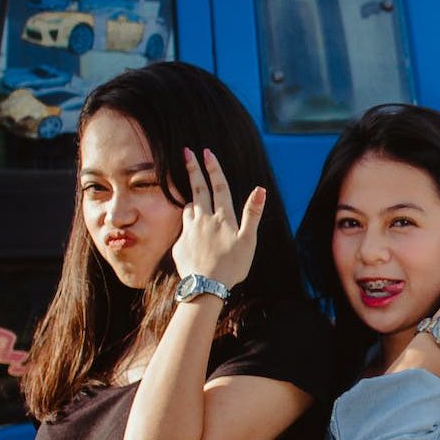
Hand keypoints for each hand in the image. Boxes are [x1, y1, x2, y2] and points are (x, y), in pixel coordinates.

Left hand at [171, 148, 264, 288]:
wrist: (205, 287)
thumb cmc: (232, 266)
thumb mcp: (248, 240)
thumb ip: (252, 214)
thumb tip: (260, 190)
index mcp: (222, 217)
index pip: (219, 187)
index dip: (213, 168)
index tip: (206, 152)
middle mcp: (204, 219)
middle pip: (198, 189)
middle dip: (193, 169)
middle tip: (186, 152)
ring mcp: (189, 230)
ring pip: (188, 208)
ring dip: (190, 199)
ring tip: (193, 198)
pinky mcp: (179, 243)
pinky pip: (184, 229)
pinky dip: (189, 226)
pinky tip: (193, 236)